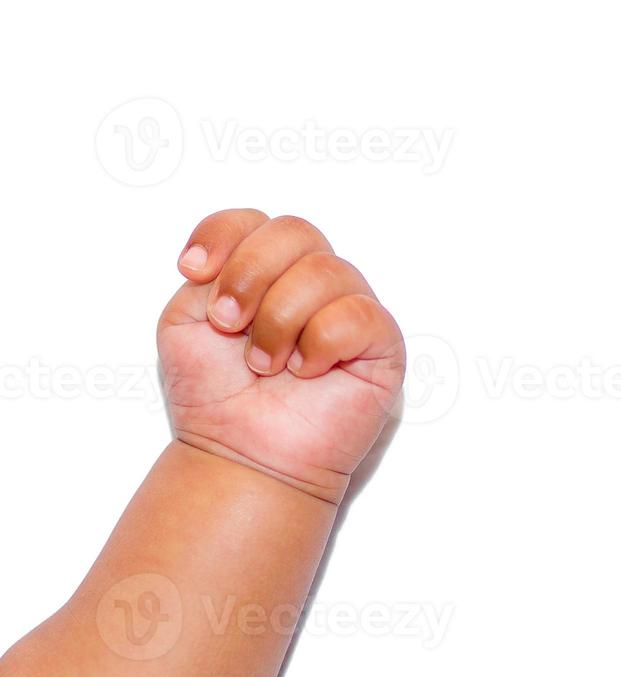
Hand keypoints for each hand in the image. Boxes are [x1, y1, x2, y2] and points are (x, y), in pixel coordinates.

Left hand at [157, 209, 404, 502]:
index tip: (193, 272)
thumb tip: (232, 254)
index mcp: (267, 272)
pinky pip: (356, 314)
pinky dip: (320, 343)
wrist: (240, 455)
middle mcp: (311, 284)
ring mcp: (349, 310)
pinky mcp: (381, 344)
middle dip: (250, 275)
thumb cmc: (215, 397)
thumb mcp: (184, 322)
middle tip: (228, 325)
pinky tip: (307, 373)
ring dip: (280, 321)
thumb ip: (206, 274)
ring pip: (324, 271)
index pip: (255, 220)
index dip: (224, 235)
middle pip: (295, 231)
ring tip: (266, 365)